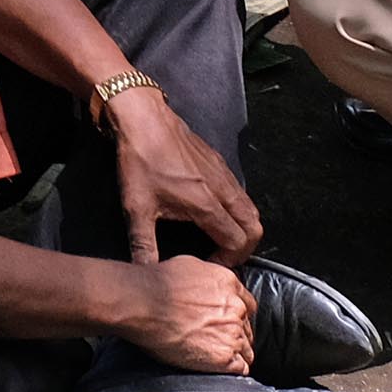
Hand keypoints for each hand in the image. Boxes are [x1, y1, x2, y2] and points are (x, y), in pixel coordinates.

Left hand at [109, 89, 263, 263]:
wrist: (142, 118)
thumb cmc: (139, 161)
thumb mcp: (136, 209)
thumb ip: (143, 246)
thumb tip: (143, 274)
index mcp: (207, 205)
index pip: (238, 242)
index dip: (228, 261)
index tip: (209, 265)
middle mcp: (223, 190)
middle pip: (254, 227)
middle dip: (244, 249)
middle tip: (222, 256)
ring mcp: (224, 173)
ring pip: (250, 208)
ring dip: (243, 228)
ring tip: (220, 238)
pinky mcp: (219, 162)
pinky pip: (241, 191)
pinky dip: (238, 209)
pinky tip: (214, 212)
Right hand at [117, 255, 256, 377]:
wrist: (143, 303)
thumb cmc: (156, 285)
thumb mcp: (189, 266)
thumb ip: (209, 279)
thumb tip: (209, 286)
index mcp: (229, 284)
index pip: (247, 305)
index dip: (238, 315)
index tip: (230, 321)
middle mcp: (235, 309)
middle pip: (247, 328)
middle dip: (236, 334)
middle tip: (220, 340)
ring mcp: (232, 334)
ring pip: (247, 350)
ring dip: (236, 354)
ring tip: (219, 357)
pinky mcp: (223, 358)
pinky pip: (240, 369)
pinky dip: (233, 370)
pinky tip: (221, 369)